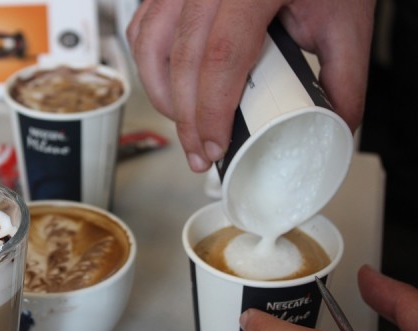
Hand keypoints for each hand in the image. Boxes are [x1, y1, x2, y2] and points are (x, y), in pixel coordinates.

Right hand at [127, 0, 374, 171]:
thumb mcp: (345, 20)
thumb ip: (343, 78)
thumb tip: (331, 126)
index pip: (222, 56)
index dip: (212, 110)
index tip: (215, 144)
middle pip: (182, 60)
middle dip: (186, 118)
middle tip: (199, 151)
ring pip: (150, 45)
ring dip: (162, 95)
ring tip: (184, 123)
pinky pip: (142, 28)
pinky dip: (149, 64)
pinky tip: (169, 85)